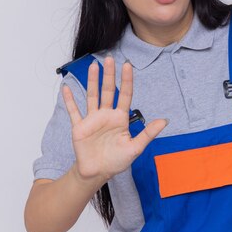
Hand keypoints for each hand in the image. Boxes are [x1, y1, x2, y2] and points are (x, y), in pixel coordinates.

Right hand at [62, 56, 167, 181]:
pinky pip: (74, 111)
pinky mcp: (80, 127)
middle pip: (108, 91)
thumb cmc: (117, 161)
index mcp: (120, 118)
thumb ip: (148, 134)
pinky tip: (66, 89)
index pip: (125, 95)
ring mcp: (92, 119)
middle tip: (109, 59)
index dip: (126, 80)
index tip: (127, 65)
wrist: (98, 172)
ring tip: (93, 66)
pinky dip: (69, 100)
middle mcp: (106, 115)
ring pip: (92, 96)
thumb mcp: (135, 148)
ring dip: (92, 81)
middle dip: (109, 75)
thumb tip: (165, 121)